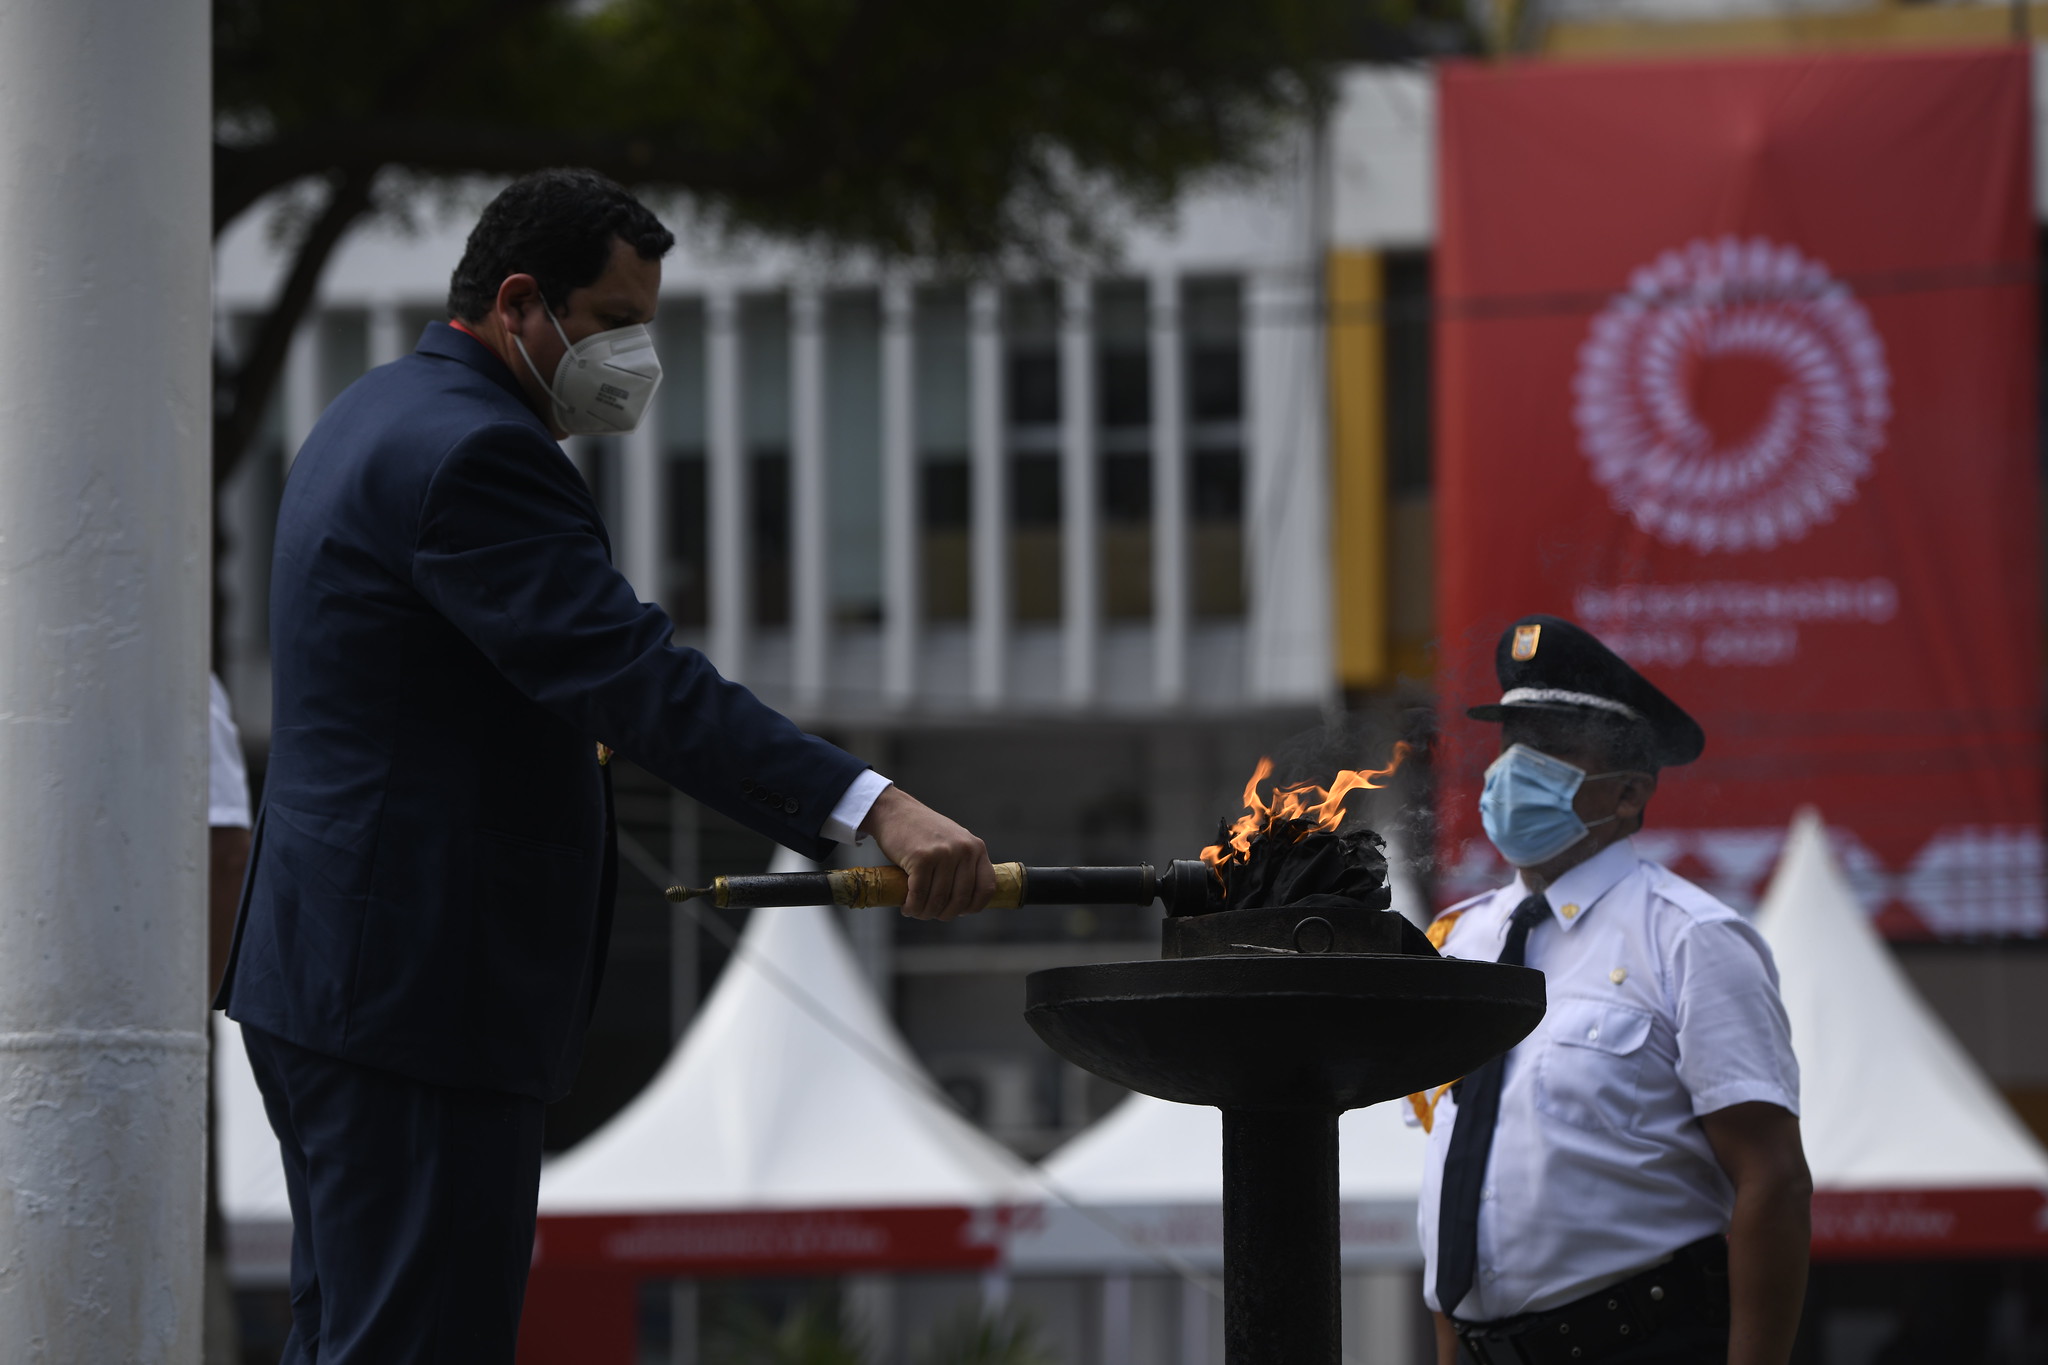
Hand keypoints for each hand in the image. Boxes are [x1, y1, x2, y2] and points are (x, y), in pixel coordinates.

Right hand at [860, 785, 994, 921]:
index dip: (974, 906)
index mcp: (976, 847)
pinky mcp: (921, 858)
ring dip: (925, 913)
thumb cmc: (923, 832)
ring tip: (916, 911)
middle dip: (945, 914)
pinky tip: (907, 907)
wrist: (895, 811)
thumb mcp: (954, 842)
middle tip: (932, 914)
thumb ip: (963, 864)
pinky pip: (919, 895)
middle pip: (960, 899)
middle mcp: (964, 850)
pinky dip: (912, 907)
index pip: (987, 888)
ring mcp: (943, 853)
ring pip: (938, 900)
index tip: (960, 911)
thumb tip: (965, 903)